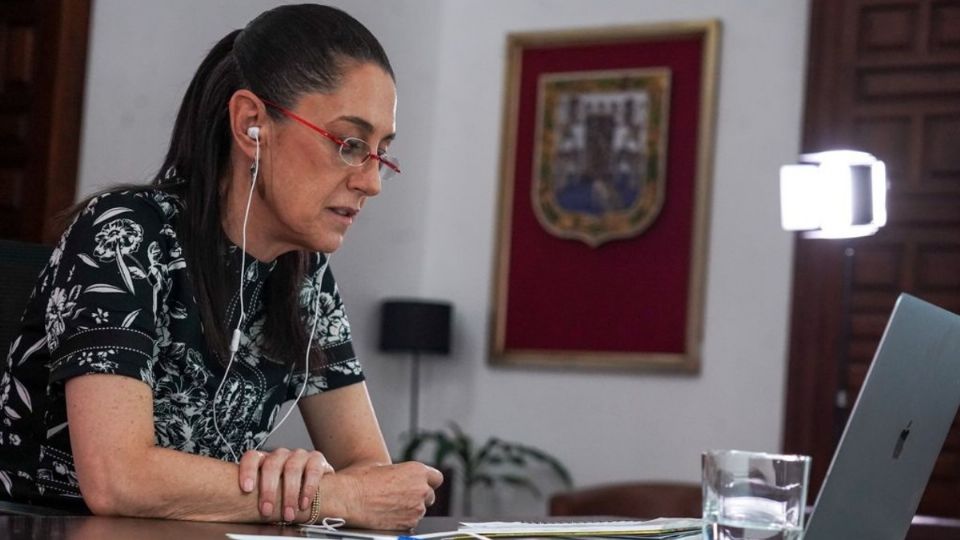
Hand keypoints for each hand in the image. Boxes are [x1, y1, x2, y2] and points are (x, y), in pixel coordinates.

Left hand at [238, 448, 334, 521]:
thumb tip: (240, 513)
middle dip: (269, 490)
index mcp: (264, 460)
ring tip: (288, 514)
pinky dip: (308, 489)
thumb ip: (257, 496)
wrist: (318, 487)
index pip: (252, 457)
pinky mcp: (317, 459)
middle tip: (266, 511)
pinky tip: (304, 503)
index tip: (246, 489)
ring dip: (289, 494)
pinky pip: (313, 471)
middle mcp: (281, 455)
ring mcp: (299, 455)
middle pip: (272, 465)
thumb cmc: (285, 492)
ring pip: (292, 468)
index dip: (248, 471)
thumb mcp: (270, 492)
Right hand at [323, 462, 442, 529]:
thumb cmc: (359, 480)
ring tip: (390, 506)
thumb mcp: (380, 466)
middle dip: (419, 497)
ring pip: (420, 511)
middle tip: (401, 497)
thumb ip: (399, 472)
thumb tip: (398, 476)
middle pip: (430, 496)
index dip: (427, 482)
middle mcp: (421, 489)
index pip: (436, 478)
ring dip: (410, 509)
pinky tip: (388, 515)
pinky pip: (411, 523)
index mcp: (417, 471)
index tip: (421, 485)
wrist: (347, 499)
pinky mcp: (408, 525)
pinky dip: (403, 520)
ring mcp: (416, 509)